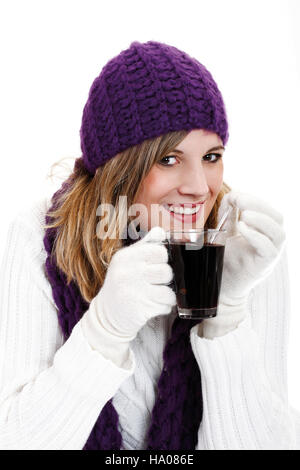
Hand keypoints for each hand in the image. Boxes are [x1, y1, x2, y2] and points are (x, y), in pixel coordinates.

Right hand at [82, 226, 175, 346]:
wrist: (106, 315)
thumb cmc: (121, 284)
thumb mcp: (127, 261)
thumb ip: (145, 245)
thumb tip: (161, 231)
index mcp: (125, 257)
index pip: (159, 251)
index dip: (163, 259)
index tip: (156, 264)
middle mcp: (127, 272)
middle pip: (166, 271)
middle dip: (165, 279)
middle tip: (155, 282)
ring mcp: (132, 292)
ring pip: (168, 290)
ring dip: (166, 295)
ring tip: (155, 294)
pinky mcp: (139, 310)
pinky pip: (166, 306)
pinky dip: (164, 307)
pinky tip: (153, 305)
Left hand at [201, 190, 285, 338]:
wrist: (222, 287)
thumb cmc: (227, 260)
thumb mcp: (227, 232)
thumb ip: (230, 214)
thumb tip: (231, 194)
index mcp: (265, 231)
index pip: (268, 210)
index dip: (255, 199)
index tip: (236, 196)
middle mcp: (271, 241)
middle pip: (277, 217)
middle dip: (260, 205)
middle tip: (240, 201)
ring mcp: (271, 254)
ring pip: (278, 232)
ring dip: (261, 219)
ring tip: (244, 215)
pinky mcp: (265, 265)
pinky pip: (269, 248)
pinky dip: (257, 235)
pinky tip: (243, 228)